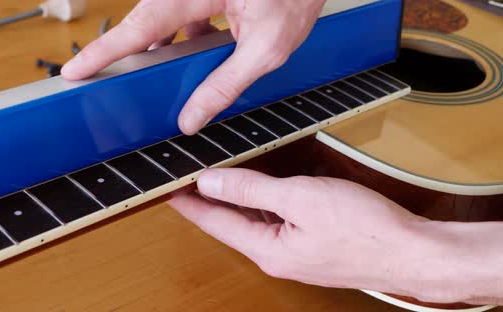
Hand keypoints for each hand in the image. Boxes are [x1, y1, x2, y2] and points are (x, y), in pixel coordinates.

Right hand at [61, 0, 326, 134]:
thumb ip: (226, 85)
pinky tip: (194, 57)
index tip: (75, 70)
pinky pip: (179, 18)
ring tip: (160, 77)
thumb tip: (192, 118)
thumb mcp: (267, 49)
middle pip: (145, 23)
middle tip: (108, 82)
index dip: (104, 50)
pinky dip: (181, 40)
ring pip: (160, 22)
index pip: (142, 24)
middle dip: (128, 53)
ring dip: (160, 50)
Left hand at [168, 168, 428, 294]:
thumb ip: (252, 188)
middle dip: (210, 200)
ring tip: (218, 179)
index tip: (168, 187)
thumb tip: (212, 181)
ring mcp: (295, 254)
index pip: (214, 223)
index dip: (189, 202)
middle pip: (232, 224)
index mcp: (267, 249)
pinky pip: (277, 223)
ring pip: (255, 223)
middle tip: (190, 178)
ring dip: (237, 201)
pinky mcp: (312, 247)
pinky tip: (262, 191)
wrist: (412, 252)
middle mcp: (276, 256)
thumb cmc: (365, 230)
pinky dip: (264, 205)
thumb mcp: (300, 197)